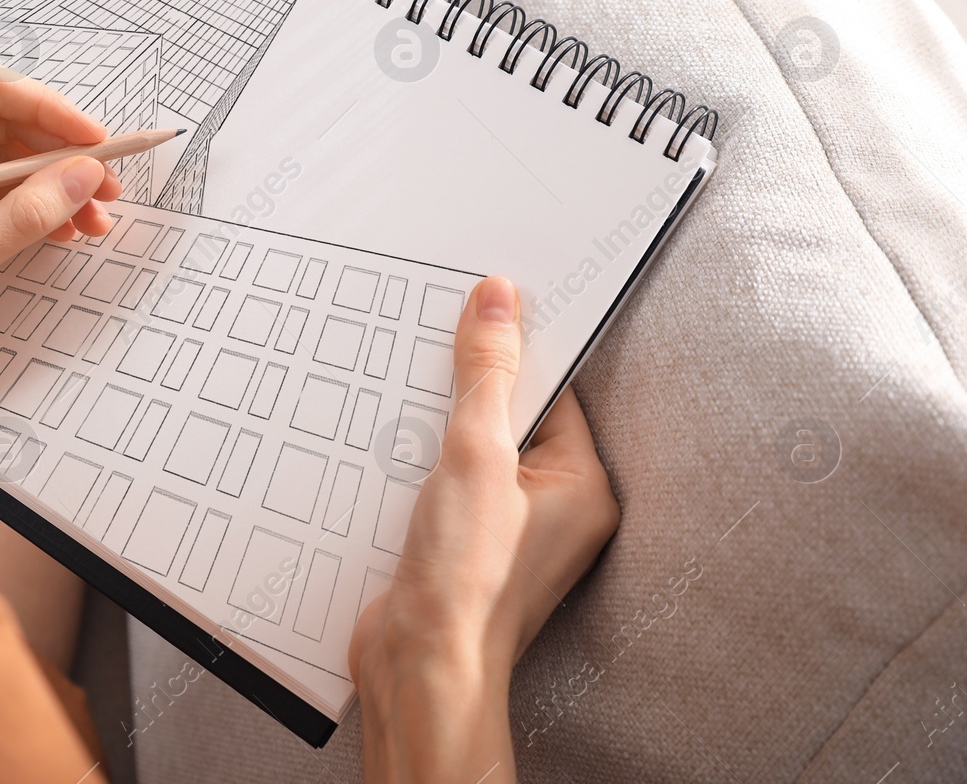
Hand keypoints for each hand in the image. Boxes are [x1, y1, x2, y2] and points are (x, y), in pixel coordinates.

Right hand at [349, 276, 619, 783]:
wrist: (418, 667)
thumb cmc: (468, 579)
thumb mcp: (478, 454)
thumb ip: (487, 373)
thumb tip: (499, 299)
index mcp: (583, 486)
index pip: (554, 390)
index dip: (514, 349)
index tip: (478, 307)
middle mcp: (552, 507)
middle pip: (508, 416)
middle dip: (466, 389)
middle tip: (429, 348)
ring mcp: (505, 529)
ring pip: (469, 448)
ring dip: (433, 426)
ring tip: (402, 402)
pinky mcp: (460, 544)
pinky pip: (441, 480)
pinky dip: (413, 461)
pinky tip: (383, 446)